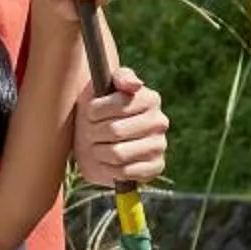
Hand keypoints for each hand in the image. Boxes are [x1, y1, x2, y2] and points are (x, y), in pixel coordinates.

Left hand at [72, 66, 168, 186]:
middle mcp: (160, 121)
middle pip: (114, 131)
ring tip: (98, 146)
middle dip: (94, 133)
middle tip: (91, 132)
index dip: (95, 111)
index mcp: (150, 99)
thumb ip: (119, 77)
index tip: (90, 113)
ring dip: (99, 152)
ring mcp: (159, 146)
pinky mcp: (156, 167)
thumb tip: (135, 85)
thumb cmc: (98, 111)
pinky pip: (125, 172)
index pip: (117, 106)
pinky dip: (109, 169)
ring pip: (117, 153)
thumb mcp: (102, 86)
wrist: (94, 142)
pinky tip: (108, 162)